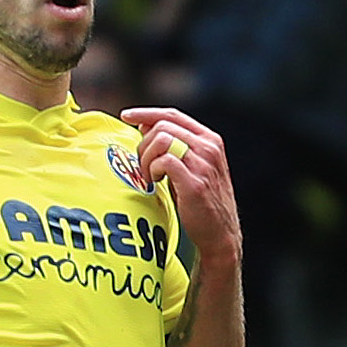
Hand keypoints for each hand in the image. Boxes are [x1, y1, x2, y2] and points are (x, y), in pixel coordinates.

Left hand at [131, 107, 240, 269]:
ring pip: (161, 140)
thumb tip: (145, 125)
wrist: (220, 234)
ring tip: (149, 176)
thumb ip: (173, 146)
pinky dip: (152, 170)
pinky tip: (154, 182)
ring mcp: (204, 165)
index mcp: (210, 140)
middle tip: (143, 166)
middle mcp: (210, 148)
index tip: (126, 116)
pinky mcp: (195, 183)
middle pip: (162, 126)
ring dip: (146, 158)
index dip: (146, 112)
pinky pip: (164, 161)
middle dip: (144, 144)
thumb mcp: (191, 167)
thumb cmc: (201, 201)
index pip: (173, 114)